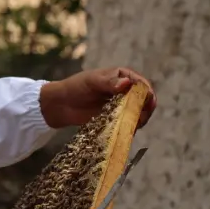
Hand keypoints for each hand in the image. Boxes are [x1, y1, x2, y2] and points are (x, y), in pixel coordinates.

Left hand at [39, 67, 156, 128]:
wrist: (62, 104)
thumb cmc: (76, 87)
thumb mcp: (92, 82)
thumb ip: (109, 83)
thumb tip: (127, 83)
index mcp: (123, 76)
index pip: (142, 84)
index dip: (147, 94)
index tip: (147, 103)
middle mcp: (126, 91)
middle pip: (145, 101)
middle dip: (145, 109)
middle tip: (140, 118)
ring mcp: (122, 105)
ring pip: (139, 113)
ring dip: (139, 120)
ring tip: (132, 125)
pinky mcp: (116, 118)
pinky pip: (129, 123)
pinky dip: (130, 127)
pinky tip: (126, 131)